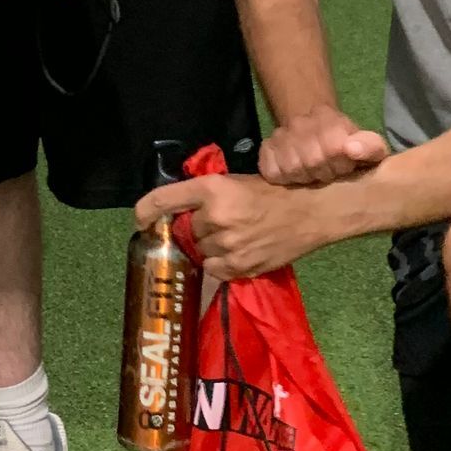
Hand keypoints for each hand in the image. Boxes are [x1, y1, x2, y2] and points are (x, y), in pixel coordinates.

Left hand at [133, 174, 339, 280]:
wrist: (311, 211)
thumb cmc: (273, 192)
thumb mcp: (235, 181)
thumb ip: (205, 195)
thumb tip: (176, 211)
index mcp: (213, 188)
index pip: (165, 199)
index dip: (146, 210)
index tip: (140, 219)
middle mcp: (216, 216)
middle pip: (187, 229)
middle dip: (197, 228)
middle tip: (220, 222)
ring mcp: (228, 244)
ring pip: (200, 251)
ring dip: (210, 246)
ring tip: (234, 236)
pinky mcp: (240, 266)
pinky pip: (213, 270)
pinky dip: (220, 264)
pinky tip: (237, 252)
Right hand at [260, 106, 388, 186]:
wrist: (316, 128)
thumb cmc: (347, 146)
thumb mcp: (369, 147)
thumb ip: (370, 147)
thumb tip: (351, 149)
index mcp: (330, 120)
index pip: (333, 149)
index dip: (340, 165)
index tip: (343, 167)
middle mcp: (302, 123)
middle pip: (311, 162)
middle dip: (323, 174)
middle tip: (327, 173)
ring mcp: (281, 134)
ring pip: (291, 169)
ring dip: (304, 178)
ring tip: (311, 174)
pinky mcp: (266, 148)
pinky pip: (271, 172)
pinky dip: (283, 177)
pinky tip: (293, 173)